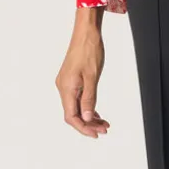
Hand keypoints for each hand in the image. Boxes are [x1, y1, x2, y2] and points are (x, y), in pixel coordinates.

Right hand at [56, 7, 110, 137]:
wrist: (86, 33)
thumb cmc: (89, 51)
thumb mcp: (92, 77)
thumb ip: (90, 99)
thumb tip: (88, 118)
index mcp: (66, 88)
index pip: (71, 116)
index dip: (83, 128)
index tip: (96, 134)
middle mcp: (63, 88)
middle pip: (73, 114)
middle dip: (88, 124)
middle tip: (104, 130)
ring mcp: (66, 84)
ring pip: (76, 107)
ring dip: (89, 117)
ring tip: (104, 124)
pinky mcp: (71, 81)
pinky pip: (78, 99)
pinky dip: (87, 107)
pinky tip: (97, 113)